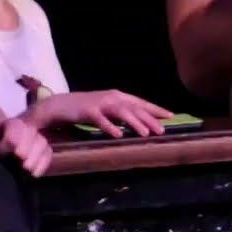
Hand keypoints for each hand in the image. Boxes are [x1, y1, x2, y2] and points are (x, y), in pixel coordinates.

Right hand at [24, 91, 174, 137]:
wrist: (59, 105)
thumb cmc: (87, 109)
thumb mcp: (108, 109)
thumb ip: (123, 114)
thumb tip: (142, 122)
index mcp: (118, 97)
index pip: (141, 103)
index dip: (156, 109)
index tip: (171, 116)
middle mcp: (112, 98)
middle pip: (135, 108)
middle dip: (150, 118)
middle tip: (163, 129)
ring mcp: (100, 103)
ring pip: (121, 112)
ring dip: (134, 122)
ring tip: (146, 133)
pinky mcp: (87, 111)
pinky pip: (100, 120)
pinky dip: (110, 127)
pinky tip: (118, 134)